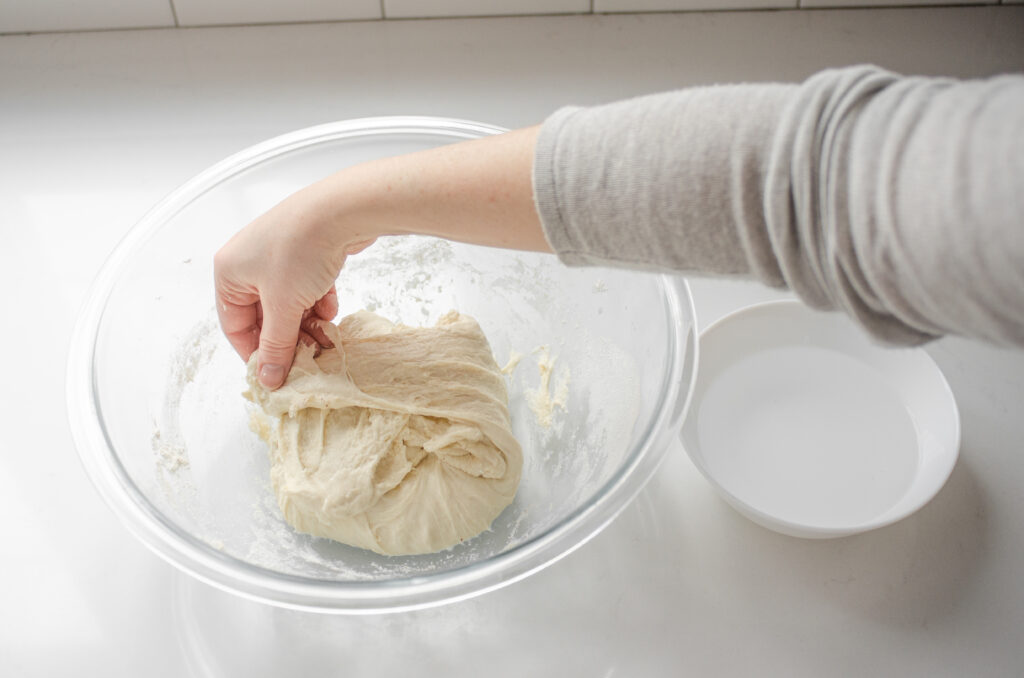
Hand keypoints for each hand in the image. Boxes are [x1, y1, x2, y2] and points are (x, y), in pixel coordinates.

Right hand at [214, 126, 547, 388]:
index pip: (235, 326)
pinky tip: (332, 309)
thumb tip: (268, 379)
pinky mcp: (306, 251)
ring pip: (289, 305)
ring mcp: (278, 254)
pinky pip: (306, 288)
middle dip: (288, 338)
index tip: (277, 375)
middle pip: (264, 316)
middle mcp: (248, 260)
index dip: (256, 353)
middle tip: (308, 359)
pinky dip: (318, 302)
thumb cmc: (301, 251)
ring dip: (307, 324)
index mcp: (229, 271)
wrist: (342, 210)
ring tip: (326, 337)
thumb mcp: (284, 307)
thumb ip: (276, 346)